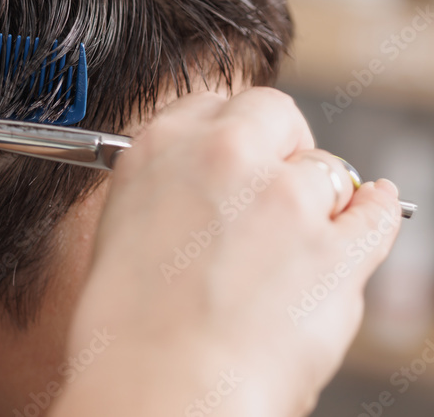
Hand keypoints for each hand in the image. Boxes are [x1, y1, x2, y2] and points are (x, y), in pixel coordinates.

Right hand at [57, 88, 401, 416]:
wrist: (157, 390)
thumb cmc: (125, 333)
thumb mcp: (120, 233)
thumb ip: (167, 193)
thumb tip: (205, 193)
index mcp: (157, 149)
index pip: (212, 105)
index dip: (232, 135)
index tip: (241, 155)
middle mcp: (222, 157)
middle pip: (274, 114)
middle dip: (280, 146)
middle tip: (274, 187)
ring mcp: (284, 199)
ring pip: (326, 169)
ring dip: (318, 198)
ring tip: (298, 243)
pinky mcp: (335, 248)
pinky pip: (375, 213)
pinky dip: (374, 216)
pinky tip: (368, 216)